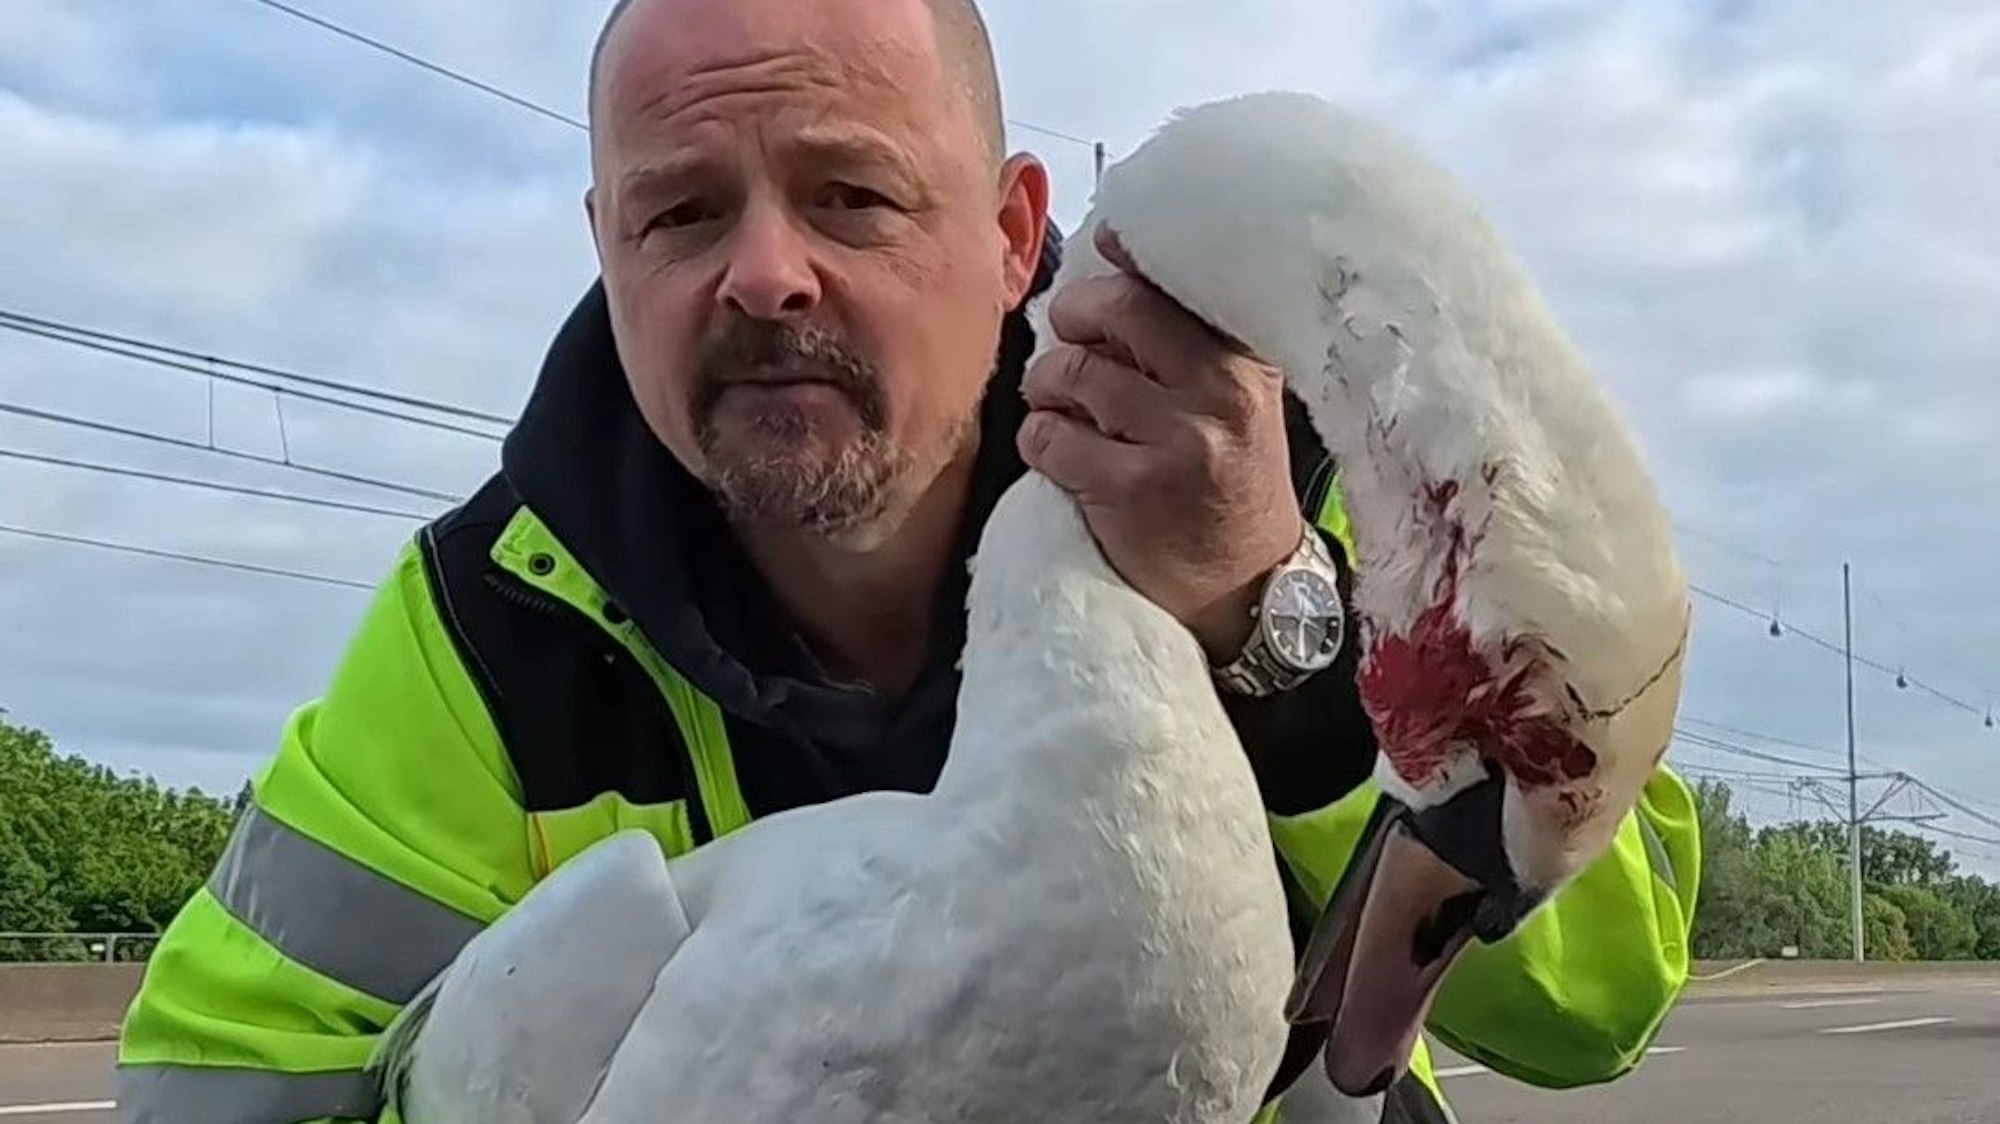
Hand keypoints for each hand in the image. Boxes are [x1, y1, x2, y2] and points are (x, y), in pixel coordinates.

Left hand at [1018, 223, 1304, 661]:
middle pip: (1117, 309)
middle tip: (1067, 335)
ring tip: (1061, 404)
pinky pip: (1050, 438)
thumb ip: (1191, 337)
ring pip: (1071, 373)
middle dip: (1072, 316)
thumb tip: (1113, 252)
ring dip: (1047, 385)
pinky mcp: (1131, 492)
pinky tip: (1060, 452)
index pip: (1173, 280)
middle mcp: (1219, 393)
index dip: (1121, 263)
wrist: (1247, 588)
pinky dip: (1039, 440)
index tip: (1103, 254)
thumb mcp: (1237, 400)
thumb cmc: (1230, 479)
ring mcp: (1177, 442)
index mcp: (1245, 360)